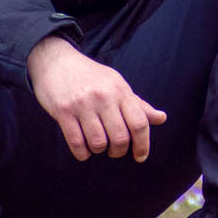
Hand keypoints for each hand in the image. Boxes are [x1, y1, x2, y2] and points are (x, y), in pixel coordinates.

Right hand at [27, 36, 166, 160]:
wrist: (56, 61)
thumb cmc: (91, 77)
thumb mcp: (117, 85)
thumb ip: (138, 104)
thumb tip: (161, 118)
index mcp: (121, 91)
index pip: (140, 123)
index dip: (143, 144)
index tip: (140, 156)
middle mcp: (104, 97)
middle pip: (120, 137)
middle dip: (119, 151)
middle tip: (114, 150)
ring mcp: (82, 104)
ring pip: (98, 143)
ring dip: (99, 151)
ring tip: (97, 145)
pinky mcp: (63, 111)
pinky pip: (76, 143)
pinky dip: (82, 153)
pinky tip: (83, 149)